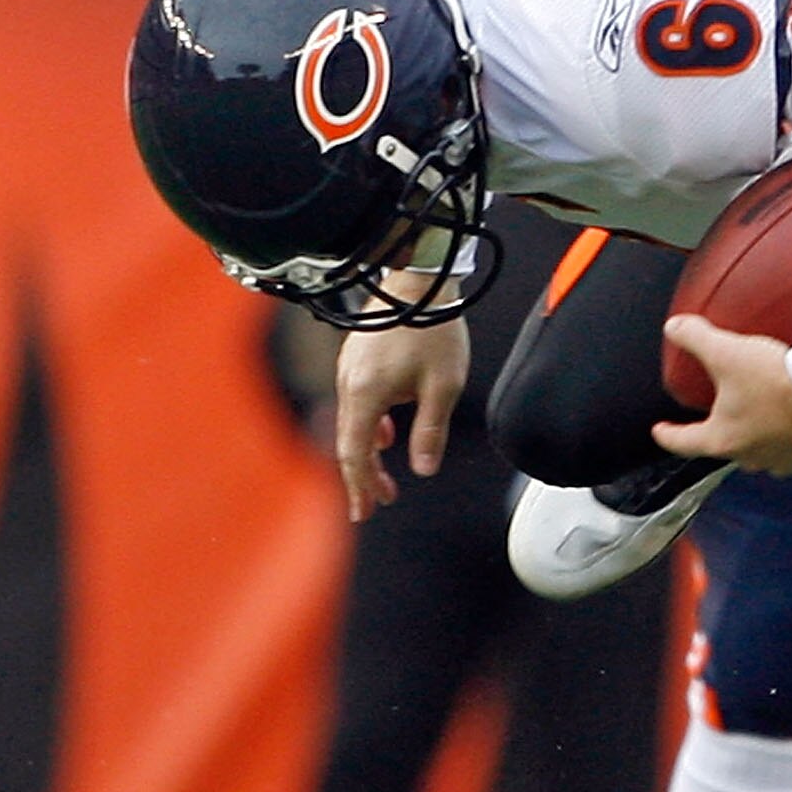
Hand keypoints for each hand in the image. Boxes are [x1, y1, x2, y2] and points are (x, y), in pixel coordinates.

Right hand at [332, 314, 469, 521]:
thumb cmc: (434, 329)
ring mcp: (349, 369)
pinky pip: (357, 402)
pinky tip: (386, 433)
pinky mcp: (357, 358)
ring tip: (385, 477)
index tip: (365, 511)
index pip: (356, 453)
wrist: (420, 280)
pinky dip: (369, 425)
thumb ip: (430, 430)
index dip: (360, 486)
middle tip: (376, 504)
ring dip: (368, 452)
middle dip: (363, 477)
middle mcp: (349, 384)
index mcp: (366, 395)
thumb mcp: (443, 386)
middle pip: (350, 442)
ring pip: (353, 423)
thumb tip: (424, 468)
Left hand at [651, 315, 791, 477]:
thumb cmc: (780, 379)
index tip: (661, 432)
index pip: (683, 442)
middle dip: (723, 432)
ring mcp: (781, 462)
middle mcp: (750, 457)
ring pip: (761, 456)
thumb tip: (675, 327)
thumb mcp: (727, 351)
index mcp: (722, 439)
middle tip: (726, 412)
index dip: (668, 434)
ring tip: (763, 418)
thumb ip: (696, 338)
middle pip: (726, 448)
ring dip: (759, 440)